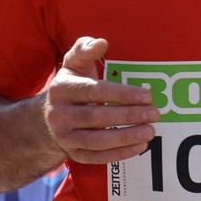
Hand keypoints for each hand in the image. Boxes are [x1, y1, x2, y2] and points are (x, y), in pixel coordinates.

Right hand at [42, 37, 159, 163]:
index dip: (122, 94)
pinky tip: (140, 146)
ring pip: (98, 140)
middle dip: (129, 115)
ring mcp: (65, 137)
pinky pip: (98, 157)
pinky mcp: (73, 154)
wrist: (46, 118)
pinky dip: (120, 153)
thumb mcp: (73, 63)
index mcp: (62, 89)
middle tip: (155, 113)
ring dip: (127, 136)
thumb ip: (85, 48)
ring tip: (151, 131)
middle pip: (98, 117)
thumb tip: (101, 42)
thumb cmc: (71, 86)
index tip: (146, 95)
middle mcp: (59, 114)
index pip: (94, 91)